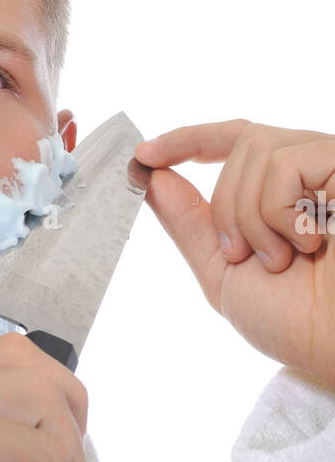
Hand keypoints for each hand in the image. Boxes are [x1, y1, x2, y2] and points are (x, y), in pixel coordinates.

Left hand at [135, 119, 334, 389]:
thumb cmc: (297, 322)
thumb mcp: (224, 273)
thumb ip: (190, 223)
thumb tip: (153, 177)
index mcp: (288, 192)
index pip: (237, 140)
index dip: (190, 139)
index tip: (144, 155)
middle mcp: (316, 172)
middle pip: (244, 144)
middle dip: (227, 206)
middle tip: (242, 256)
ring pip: (261, 149)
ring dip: (250, 216)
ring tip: (281, 260)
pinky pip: (288, 162)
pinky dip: (278, 211)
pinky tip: (308, 245)